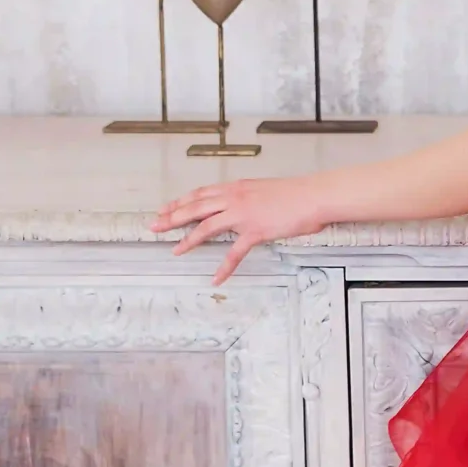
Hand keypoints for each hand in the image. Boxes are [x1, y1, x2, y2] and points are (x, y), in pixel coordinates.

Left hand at [152, 175, 332, 282]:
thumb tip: (240, 207)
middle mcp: (234, 199)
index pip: (200, 194)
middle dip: (172, 217)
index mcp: (236, 188)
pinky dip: (224, 268)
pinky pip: (235, 253)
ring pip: (207, 227)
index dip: (180, 202)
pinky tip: (216, 278)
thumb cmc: (294, 194)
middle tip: (154, 225)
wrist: (312, 196)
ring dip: (188, 239)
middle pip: (195, 208)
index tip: (165, 208)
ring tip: (175, 250)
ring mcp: (243, 215)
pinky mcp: (255, 231)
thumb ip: (248, 198)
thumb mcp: (264, 190)